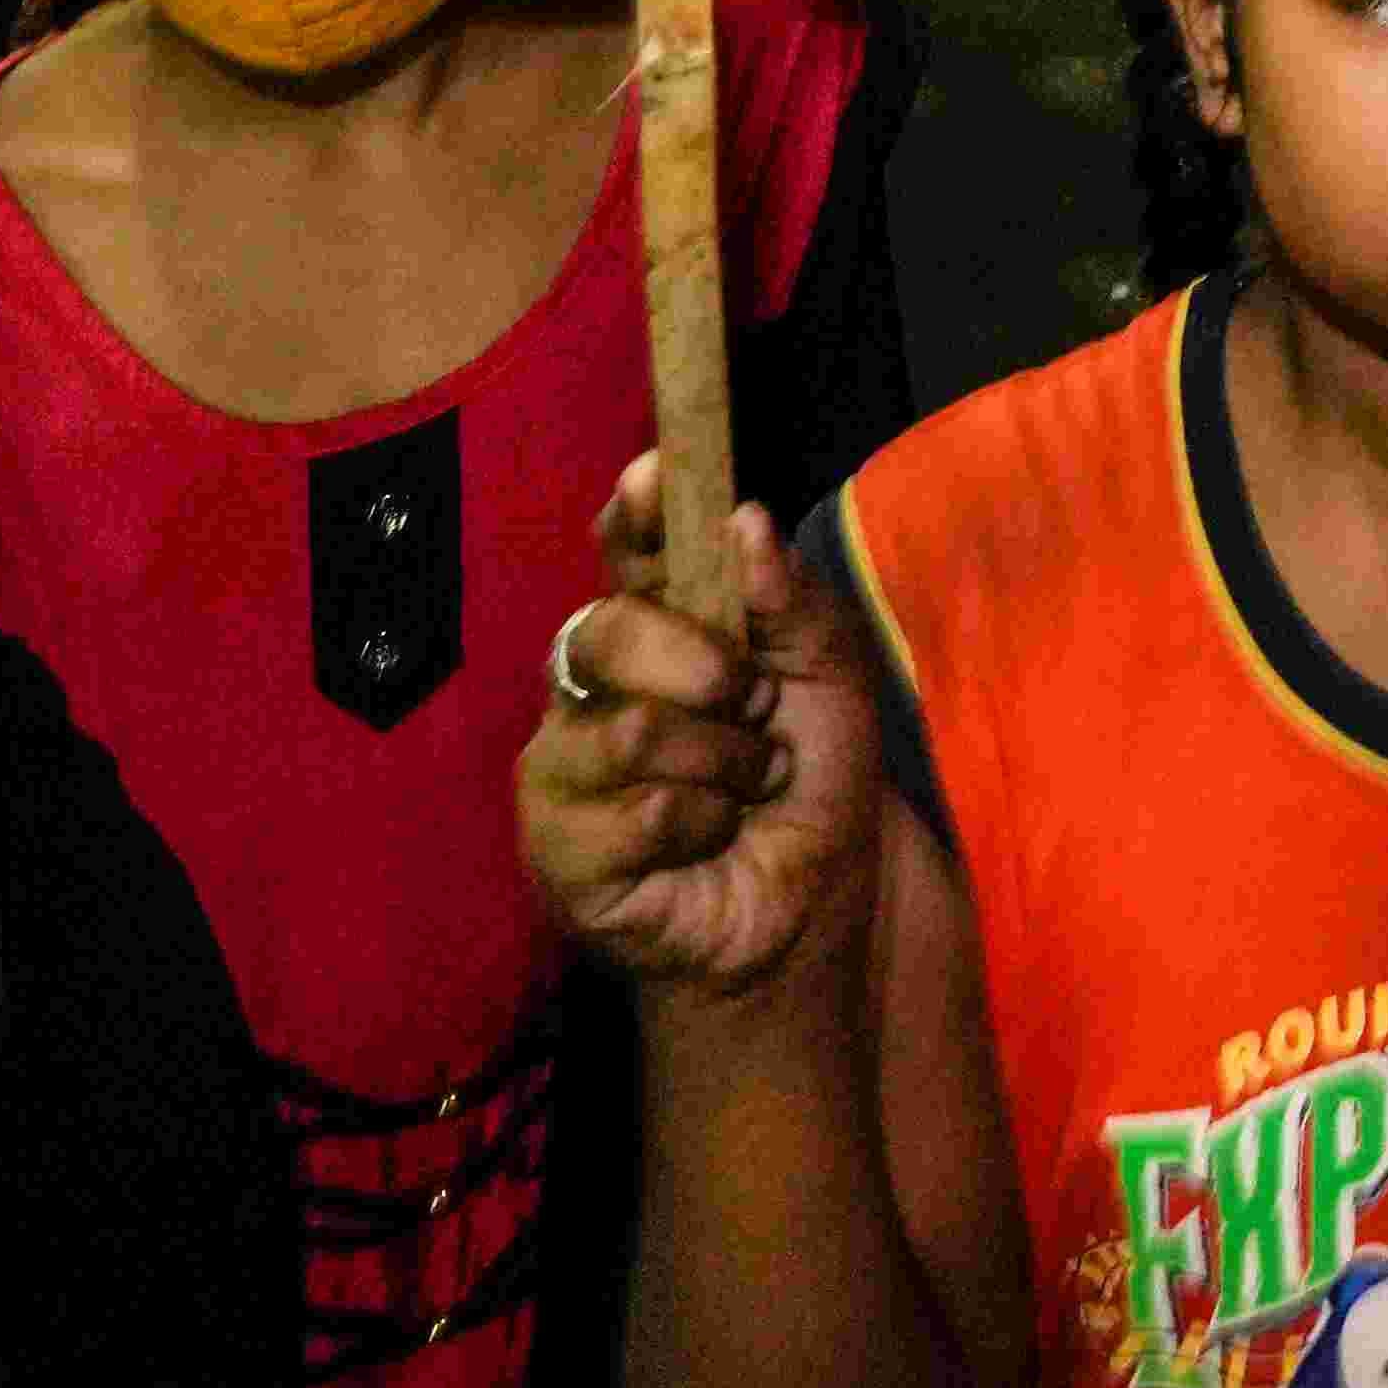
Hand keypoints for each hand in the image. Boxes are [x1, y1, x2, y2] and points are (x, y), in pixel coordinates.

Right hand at [519, 462, 875, 1005]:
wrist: (809, 911)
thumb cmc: (810, 784)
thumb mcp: (830, 680)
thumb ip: (789, 603)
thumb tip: (741, 519)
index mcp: (656, 633)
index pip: (623, 553)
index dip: (632, 513)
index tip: (656, 476)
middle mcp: (592, 689)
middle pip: (607, 629)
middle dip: (703, 665)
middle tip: (753, 705)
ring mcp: (564, 770)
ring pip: (630, 730)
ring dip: (722, 763)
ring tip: (748, 789)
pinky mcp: (557, 849)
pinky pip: (635, 812)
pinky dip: (701, 824)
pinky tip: (708, 842)